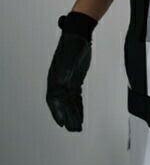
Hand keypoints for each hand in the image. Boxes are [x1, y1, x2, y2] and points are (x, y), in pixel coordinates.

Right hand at [46, 12, 96, 131]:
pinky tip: (81, 113)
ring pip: (69, 102)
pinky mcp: (74, 80)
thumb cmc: (74, 45)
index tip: (62, 123)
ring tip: (77, 126)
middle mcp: (58, 82)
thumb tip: (62, 82)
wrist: (78, 35)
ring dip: (73, 114)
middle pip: (62, 104)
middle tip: (73, 129)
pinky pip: (75, 97)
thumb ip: (67, 70)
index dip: (57, 112)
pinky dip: (78, 106)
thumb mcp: (72, 57)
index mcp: (55, 78)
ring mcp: (66, 82)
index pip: (55, 100)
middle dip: (67, 117)